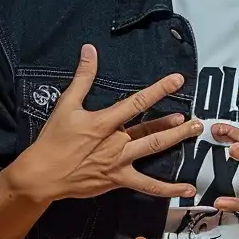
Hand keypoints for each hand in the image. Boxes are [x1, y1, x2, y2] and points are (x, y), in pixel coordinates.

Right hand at [11, 43, 201, 204]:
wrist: (41, 176)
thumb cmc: (54, 139)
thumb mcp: (66, 105)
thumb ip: (82, 78)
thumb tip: (90, 50)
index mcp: (105, 123)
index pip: (137, 102)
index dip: (159, 90)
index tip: (178, 80)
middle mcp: (116, 142)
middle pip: (151, 131)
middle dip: (176, 125)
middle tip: (198, 119)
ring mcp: (119, 163)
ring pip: (152, 150)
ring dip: (175, 141)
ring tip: (195, 132)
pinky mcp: (118, 180)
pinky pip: (146, 185)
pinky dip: (167, 188)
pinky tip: (187, 189)